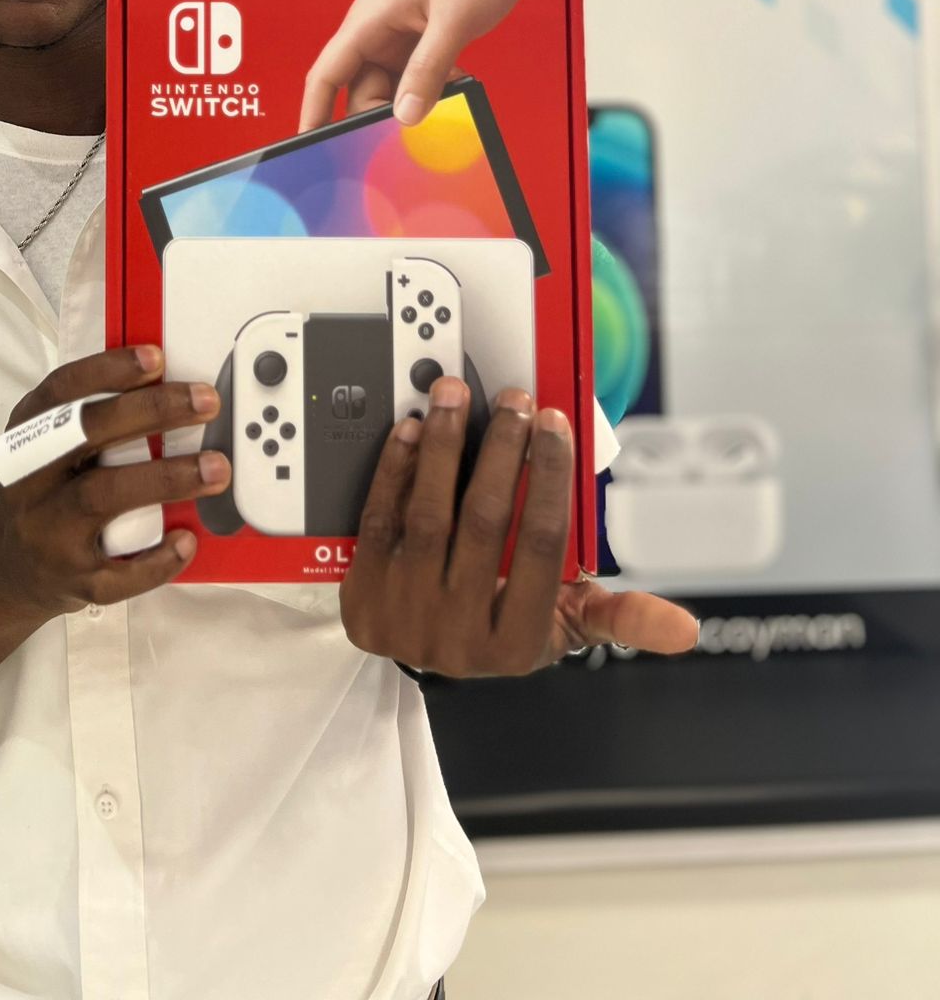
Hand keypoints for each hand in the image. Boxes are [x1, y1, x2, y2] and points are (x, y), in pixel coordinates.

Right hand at [0, 345, 226, 619]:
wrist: (10, 571)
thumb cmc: (48, 495)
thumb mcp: (49, 449)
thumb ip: (92, 420)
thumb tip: (168, 385)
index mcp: (26, 436)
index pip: (61, 391)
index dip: (107, 370)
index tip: (156, 357)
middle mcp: (30, 481)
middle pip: (86, 435)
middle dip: (150, 411)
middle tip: (206, 401)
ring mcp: (49, 532)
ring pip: (102, 497)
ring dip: (165, 478)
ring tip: (216, 468)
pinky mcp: (73, 580)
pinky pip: (118, 572)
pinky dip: (157, 557)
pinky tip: (188, 539)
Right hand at [300, 0, 523, 130]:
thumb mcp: (452, 20)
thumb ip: (428, 69)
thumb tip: (407, 114)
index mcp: (369, 19)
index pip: (327, 73)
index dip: (314, 110)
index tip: (308, 143)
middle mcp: (377, 29)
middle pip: (362, 89)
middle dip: (383, 113)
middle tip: (410, 135)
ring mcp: (399, 36)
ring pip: (391, 87)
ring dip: (415, 102)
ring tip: (445, 105)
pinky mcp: (421, 41)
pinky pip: (415, 78)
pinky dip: (433, 90)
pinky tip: (456, 88)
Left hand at [341, 380, 697, 675]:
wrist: (420, 655)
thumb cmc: (500, 628)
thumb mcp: (562, 630)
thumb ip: (619, 618)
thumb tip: (686, 631)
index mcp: (518, 642)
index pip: (544, 547)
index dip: (551, 477)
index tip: (555, 425)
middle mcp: (460, 636)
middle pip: (486, 525)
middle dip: (504, 451)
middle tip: (515, 399)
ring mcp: (406, 616)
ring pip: (429, 516)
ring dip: (445, 446)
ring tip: (456, 394)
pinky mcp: (362, 596)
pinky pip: (379, 520)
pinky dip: (396, 469)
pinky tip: (413, 429)